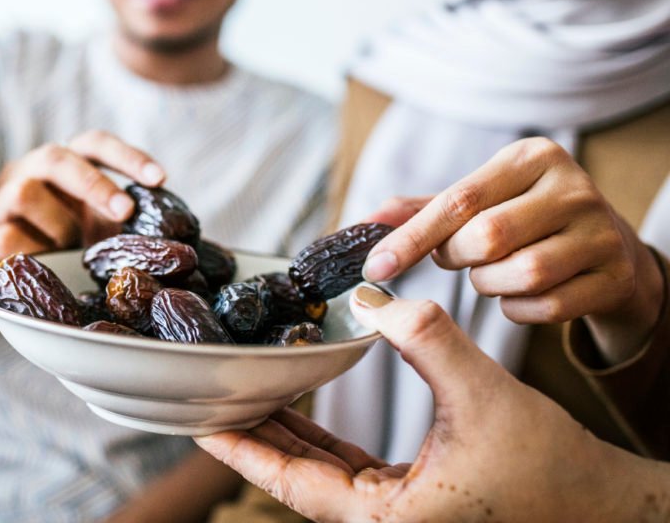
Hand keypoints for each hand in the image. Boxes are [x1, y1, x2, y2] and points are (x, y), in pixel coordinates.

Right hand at [0, 130, 165, 267]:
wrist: (15, 292)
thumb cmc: (67, 249)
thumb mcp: (99, 227)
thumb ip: (123, 216)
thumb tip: (172, 223)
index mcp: (61, 164)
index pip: (93, 143)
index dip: (127, 157)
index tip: (160, 179)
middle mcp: (27, 173)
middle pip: (56, 157)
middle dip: (94, 184)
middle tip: (125, 213)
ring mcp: (0, 202)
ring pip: (27, 193)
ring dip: (60, 226)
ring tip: (71, 248)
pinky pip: (9, 236)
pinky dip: (36, 252)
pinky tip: (47, 263)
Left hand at [196, 290, 655, 522]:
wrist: (602, 504)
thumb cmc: (552, 467)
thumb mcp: (485, 396)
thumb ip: (429, 341)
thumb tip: (376, 297)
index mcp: (387, 519)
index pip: (292, 483)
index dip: (241, 450)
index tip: (197, 424)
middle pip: (295, 474)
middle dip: (252, 433)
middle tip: (210, 394)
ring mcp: (394, 513)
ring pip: (318, 470)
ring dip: (283, 430)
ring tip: (245, 390)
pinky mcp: (409, 496)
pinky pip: (345, 465)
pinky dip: (318, 434)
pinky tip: (298, 402)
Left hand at [362, 137, 664, 362]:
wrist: (607, 251)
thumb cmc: (525, 220)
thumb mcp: (481, 201)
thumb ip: (423, 209)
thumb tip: (368, 221)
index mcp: (533, 158)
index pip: (459, 199)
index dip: (410, 237)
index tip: (375, 267)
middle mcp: (573, 189)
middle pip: (488, 236)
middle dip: (456, 257)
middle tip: (456, 258)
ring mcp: (600, 233)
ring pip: (521, 273)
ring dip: (488, 285)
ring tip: (491, 273)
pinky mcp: (614, 277)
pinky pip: (547, 306)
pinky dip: (517, 310)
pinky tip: (518, 296)